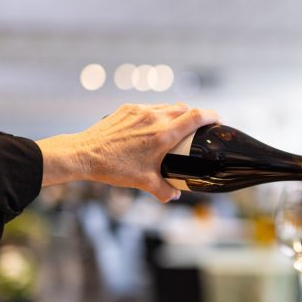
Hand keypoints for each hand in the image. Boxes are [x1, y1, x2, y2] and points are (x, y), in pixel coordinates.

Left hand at [37, 103, 219, 201]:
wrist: (83, 154)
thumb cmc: (114, 168)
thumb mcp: (143, 183)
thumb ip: (164, 190)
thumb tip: (174, 195)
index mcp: (163, 135)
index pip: (196, 116)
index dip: (211, 115)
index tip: (218, 120)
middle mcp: (154, 118)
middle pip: (184, 108)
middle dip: (194, 116)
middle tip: (196, 129)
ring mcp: (140, 111)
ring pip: (167, 106)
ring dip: (175, 114)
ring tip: (173, 129)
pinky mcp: (127, 109)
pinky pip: (150, 107)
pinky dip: (156, 115)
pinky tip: (150, 128)